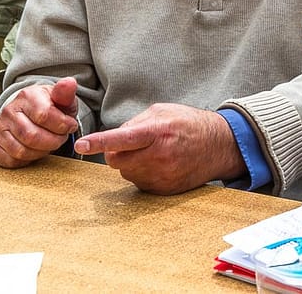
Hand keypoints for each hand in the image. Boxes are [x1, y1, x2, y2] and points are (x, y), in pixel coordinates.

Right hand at [0, 76, 78, 167]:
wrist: (30, 111)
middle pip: (32, 136)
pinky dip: (27, 160)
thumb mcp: (61, 99)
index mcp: (26, 96)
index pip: (44, 115)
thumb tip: (69, 83)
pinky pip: (10, 160)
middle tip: (61, 138)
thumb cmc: (49, 106)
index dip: (62, 125)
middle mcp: (8, 110)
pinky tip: (35, 151)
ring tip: (50, 144)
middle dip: (53, 141)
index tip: (71, 126)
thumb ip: (66, 93)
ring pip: (21, 151)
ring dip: (42, 152)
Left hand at [73, 104, 243, 194]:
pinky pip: (140, 183)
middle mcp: (160, 156)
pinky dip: (143, 174)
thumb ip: (136, 122)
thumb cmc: (190, 124)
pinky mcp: (165, 190)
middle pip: (117, 160)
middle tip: (133, 144)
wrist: (220, 146)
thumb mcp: (164, 111)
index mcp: (159, 132)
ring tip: (154, 152)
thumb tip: (114, 137)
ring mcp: (163, 176)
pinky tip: (161, 164)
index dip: (99, 142)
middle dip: (117, 152)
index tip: (81, 144)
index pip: (123, 138)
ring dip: (132, 163)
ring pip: (127, 173)